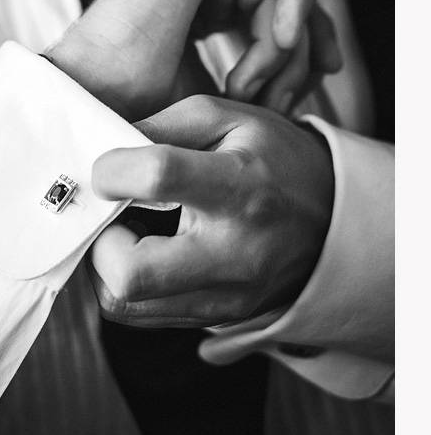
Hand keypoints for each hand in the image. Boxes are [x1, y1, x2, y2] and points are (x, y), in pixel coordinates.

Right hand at [47, 0, 340, 120]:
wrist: (99, 95)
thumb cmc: (143, 104)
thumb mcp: (219, 91)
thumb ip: (260, 74)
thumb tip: (319, 77)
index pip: (275, 11)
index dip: (303, 53)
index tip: (302, 102)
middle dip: (306, 50)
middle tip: (293, 100)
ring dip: (287, 41)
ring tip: (255, 86)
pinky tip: (281, 42)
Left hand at [88, 95, 334, 325]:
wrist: (335, 220)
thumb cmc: (274, 158)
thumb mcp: (229, 116)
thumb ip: (162, 123)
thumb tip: (104, 146)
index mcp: (238, 186)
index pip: (157, 177)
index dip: (112, 168)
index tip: (108, 166)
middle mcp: (232, 252)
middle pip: (129, 274)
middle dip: (99, 239)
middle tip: (111, 211)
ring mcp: (225, 295)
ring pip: (125, 304)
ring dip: (106, 264)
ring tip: (127, 228)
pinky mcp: (217, 318)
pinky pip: (141, 315)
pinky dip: (126, 282)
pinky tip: (144, 249)